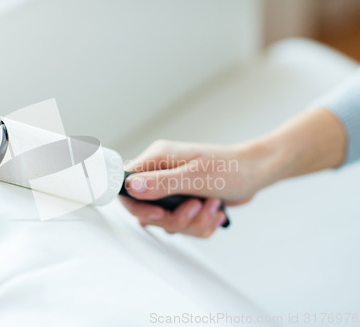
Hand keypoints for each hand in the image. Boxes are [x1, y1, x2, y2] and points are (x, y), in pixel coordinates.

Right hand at [120, 139, 270, 237]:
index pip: (126, 185)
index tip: (160, 212)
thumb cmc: (232, 166)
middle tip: (196, 208)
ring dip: (192, 223)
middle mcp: (161, 174)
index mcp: (157, 159)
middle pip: (147, 210)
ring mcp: (172, 189)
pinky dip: (200, 225)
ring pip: (166, 222)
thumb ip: (162, 183)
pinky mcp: (184, 202)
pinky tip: (214, 212)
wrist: (257, 171)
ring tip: (211, 207)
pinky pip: (182, 225)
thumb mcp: (195, 176)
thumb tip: (131, 186)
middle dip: (175, 218)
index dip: (137, 205)